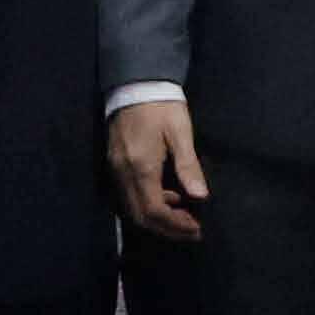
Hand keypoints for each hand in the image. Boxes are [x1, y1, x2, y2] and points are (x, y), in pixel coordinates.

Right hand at [109, 99, 210, 239]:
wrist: (134, 84)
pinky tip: (167, 196)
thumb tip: (200, 196)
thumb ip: (188, 166)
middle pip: (139, 215)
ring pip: (131, 208)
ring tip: (184, 215)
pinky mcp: (114, 163)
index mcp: (141, 166)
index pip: (154, 209)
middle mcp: (123, 172)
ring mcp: (115, 169)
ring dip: (157, 218)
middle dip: (166, 228)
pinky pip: (127, 195)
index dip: (175, 225)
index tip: (197, 229)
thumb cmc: (162, 107)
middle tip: (192, 229)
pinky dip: (147, 204)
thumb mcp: (180, 133)